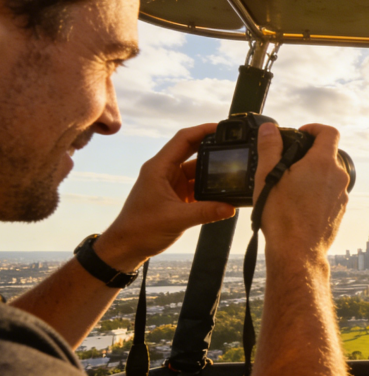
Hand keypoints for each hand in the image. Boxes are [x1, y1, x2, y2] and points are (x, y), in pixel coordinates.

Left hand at [95, 123, 235, 270]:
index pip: (183, 139)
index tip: (222, 128)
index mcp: (159, 168)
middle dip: (213, 148)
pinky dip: (209, 188)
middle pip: (193, 151)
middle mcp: (165, 171)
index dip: (203, 130)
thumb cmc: (140, 229)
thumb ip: (205, 212)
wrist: (126, 247)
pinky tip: (223, 192)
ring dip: (213, 173)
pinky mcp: (176, 196)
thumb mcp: (176, 219)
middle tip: (234, 147)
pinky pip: (196, 186)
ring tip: (232, 172)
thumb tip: (230, 207)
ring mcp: (171, 183)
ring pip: (197, 171)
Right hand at [253, 123, 349, 263]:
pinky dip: (318, 192)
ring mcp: (341, 195)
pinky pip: (330, 193)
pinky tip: (299, 204)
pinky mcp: (340, 211)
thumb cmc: (282, 217)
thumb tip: (269, 129)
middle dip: (310, 154)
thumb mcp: (267, 177)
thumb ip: (269, 147)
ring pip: (329, 175)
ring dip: (313, 174)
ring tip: (291, 186)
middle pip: (328, 154)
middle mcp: (338, 177)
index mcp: (323, 163)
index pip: (329, 132)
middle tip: (289, 163)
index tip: (301, 134)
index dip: (314, 128)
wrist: (297, 252)